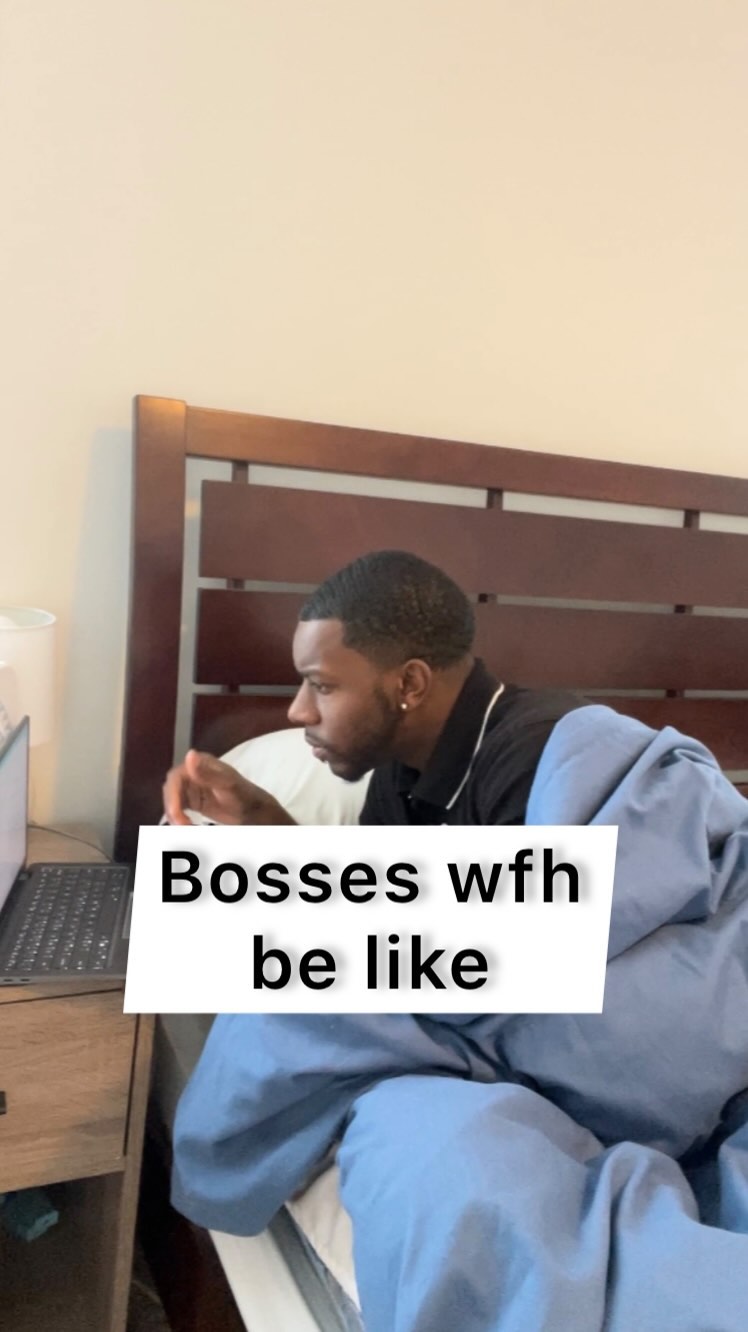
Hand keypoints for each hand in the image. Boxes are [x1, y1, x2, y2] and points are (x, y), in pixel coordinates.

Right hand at [162, 750, 295, 826]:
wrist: (254, 811)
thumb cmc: (244, 795)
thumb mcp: (227, 784)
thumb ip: (207, 773)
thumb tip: (190, 754)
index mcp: (200, 763)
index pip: (176, 777)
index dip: (172, 795)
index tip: (176, 813)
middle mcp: (193, 772)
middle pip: (171, 790)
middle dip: (173, 808)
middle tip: (181, 825)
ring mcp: (192, 786)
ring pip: (173, 800)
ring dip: (175, 814)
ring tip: (185, 827)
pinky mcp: (192, 800)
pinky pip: (178, 808)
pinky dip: (179, 818)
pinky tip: (186, 826)